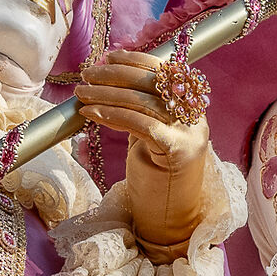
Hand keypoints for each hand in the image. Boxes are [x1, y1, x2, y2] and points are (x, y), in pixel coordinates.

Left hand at [75, 49, 212, 260]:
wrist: (173, 219)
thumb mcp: (151, 134)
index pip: (165, 71)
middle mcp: (195, 116)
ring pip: (143, 101)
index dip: (136, 60)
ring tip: (81, 94)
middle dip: (116, 75)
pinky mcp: (177, 151)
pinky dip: (112, 115)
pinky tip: (90, 114)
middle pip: (154, 82)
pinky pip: (141, 123)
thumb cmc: (157, 177)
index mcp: (192, 106)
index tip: (108, 56)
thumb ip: (142, 108)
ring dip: (106, 94)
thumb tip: (110, 80)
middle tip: (86, 74)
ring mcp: (189, 133)